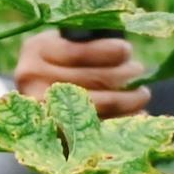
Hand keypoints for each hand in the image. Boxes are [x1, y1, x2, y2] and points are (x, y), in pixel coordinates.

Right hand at [14, 28, 146, 119]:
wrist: (36, 101)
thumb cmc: (60, 66)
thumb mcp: (62, 44)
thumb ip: (88, 39)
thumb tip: (128, 39)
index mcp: (36, 51)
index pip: (78, 52)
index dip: (109, 51)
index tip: (126, 50)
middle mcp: (32, 81)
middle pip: (93, 79)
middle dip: (125, 75)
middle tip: (138, 71)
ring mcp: (44, 110)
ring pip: (102, 104)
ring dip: (130, 98)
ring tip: (141, 93)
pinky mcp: (59, 134)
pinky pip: (103, 128)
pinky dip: (125, 121)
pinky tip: (136, 114)